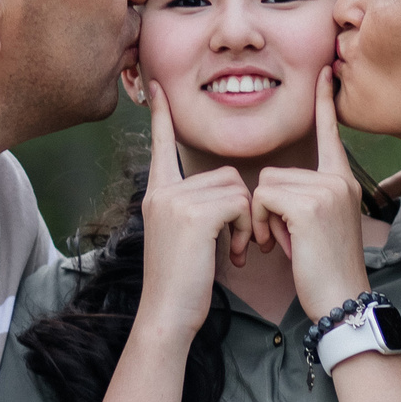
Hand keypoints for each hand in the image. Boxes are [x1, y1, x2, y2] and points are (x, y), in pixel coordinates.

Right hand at [132, 81, 252, 345]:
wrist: (168, 314)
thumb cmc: (182, 283)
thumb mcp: (183, 237)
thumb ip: (195, 208)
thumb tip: (227, 193)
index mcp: (158, 194)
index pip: (161, 145)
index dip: (161, 117)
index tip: (155, 87)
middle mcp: (162, 191)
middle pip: (225, 174)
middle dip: (240, 209)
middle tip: (236, 243)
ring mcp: (175, 201)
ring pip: (236, 188)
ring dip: (246, 221)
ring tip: (233, 250)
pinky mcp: (194, 215)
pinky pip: (239, 203)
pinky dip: (245, 228)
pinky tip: (232, 253)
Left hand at [249, 77, 372, 318]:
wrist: (343, 301)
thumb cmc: (325, 271)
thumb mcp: (321, 226)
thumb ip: (305, 200)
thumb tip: (270, 191)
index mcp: (342, 182)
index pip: (329, 134)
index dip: (325, 103)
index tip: (325, 71)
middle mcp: (338, 180)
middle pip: (274, 173)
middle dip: (267, 209)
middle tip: (285, 239)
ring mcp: (326, 190)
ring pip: (264, 186)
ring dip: (262, 218)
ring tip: (285, 243)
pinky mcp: (309, 205)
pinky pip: (263, 199)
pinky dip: (260, 223)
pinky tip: (280, 244)